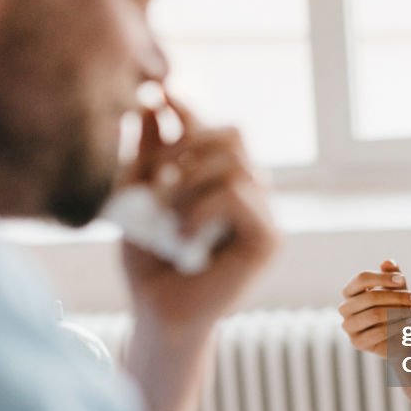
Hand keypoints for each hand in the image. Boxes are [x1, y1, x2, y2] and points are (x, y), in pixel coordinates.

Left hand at [121, 96, 277, 333]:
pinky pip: (238, 194)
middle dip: (188, 144)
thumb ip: (150, 154)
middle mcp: (251, 192)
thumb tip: (154, 101)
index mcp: (224, 179)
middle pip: (234, 134)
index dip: (190, 110)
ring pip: (235, 161)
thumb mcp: (140, 198)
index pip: (215, 129)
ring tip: (163, 211)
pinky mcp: (269, 239)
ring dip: (189, 179)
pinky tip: (181, 233)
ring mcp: (264, 215)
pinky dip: (202, 206)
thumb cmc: (149, 262)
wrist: (157, 314)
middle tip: (155, 174)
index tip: (157, 96)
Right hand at [338, 260, 410, 357]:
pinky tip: (409, 324)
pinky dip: (397, 326)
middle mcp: (345, 308)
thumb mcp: (397, 289)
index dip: (382, 277)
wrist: (399, 337)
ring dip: (399, 312)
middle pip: (370, 297)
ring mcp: (349, 326)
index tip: (402, 280)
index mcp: (350, 291)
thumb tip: (388, 262)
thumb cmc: (395, 308)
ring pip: (374, 314)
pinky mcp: (357, 343)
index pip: (361, 278)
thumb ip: (392, 275)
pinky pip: (379, 332)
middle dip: (397, 297)